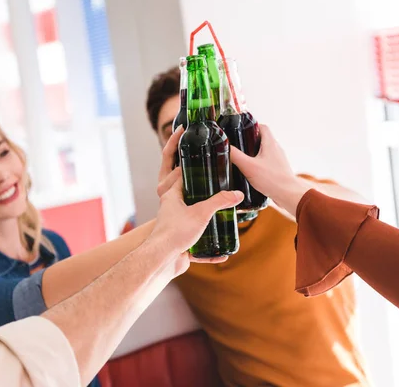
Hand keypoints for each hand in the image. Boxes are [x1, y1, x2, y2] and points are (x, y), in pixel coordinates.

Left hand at [152, 125, 243, 268]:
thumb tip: (236, 194)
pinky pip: (197, 245)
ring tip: (220, 213)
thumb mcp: (201, 212)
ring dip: (205, 217)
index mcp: (171, 194)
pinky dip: (209, 251)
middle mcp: (171, 207)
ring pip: (190, 216)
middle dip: (197, 185)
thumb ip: (219, 201)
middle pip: (183, 190)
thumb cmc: (174, 233)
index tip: (187, 136)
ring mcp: (176, 225)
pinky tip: (222, 255)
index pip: (175, 167)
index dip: (181, 152)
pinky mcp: (181, 244)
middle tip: (211, 176)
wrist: (162, 261)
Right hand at [230, 124, 312, 214]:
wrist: (288, 194)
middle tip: (239, 145)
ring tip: (244, 159)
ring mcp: (279, 160)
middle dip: (251, 141)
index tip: (242, 129)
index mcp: (270, 143)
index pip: (262, 127)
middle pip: (263, 139)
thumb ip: (235, 156)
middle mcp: (276, 149)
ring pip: (266, 151)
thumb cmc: (272, 180)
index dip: (252, 126)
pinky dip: (260, 163)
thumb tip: (225, 147)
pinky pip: (268, 162)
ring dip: (255, 153)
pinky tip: (252, 171)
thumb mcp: (248, 166)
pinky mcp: (279, 170)